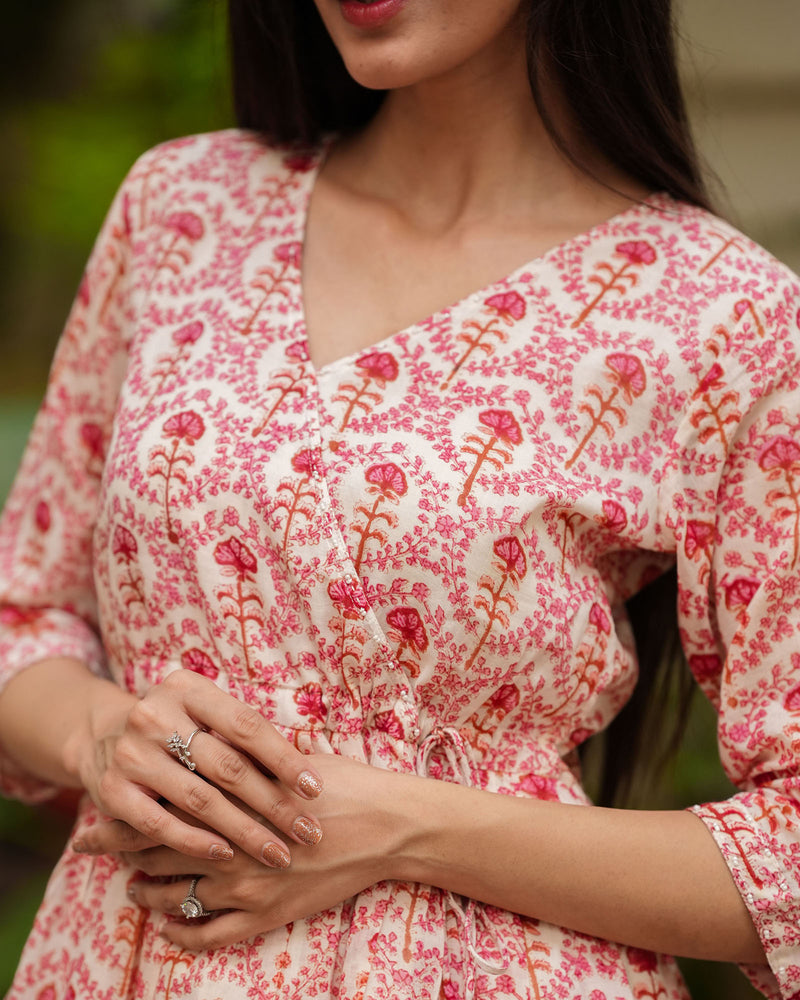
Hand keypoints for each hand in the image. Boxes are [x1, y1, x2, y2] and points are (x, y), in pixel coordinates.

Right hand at [68, 669, 323, 866]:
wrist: (101, 735)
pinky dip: (196, 842)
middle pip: (227, 766)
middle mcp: (156, 715)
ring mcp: (131, 754)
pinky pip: (160, 825)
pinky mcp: (112, 791)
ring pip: (199, 799)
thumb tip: (309, 765)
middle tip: (309, 832)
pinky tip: (227, 856)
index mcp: (188, 688)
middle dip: (273, 803)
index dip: (284, 758)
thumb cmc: (178, 727)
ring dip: (244, 831)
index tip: (315, 789)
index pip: (246, 725)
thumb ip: (243, 734)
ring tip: (278, 853)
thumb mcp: (204, 713)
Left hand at [80, 754, 411, 949]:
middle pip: (159, 851)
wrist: (387, 824)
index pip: (161, 812)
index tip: (92, 818)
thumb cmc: (342, 782)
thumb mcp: (287, 758)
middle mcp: (232, 847)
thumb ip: (242, 757)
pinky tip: (167, 926)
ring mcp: (248, 887)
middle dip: (121, 851)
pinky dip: (181, 933)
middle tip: (91, 849)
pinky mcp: (267, 916)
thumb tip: (206, 741)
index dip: (122, 818)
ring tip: (131, 888)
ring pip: (178, 896)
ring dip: (148, 893)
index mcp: (233, 803)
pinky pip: (210, 935)